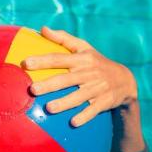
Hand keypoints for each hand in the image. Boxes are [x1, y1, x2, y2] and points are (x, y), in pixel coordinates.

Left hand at [23, 26, 137, 126]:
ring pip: (79, 96)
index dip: (43, 61)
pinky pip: (94, 110)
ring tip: (49, 108)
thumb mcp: (83, 47)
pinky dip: (85, 116)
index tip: (25, 63)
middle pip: (67, 79)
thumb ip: (63, 38)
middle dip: (50, 85)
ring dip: (65, 102)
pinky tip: (73, 122)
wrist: (126, 80)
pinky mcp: (104, 101)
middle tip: (32, 89)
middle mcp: (89, 73)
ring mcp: (98, 88)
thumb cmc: (96, 62)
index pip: (59, 58)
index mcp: (82, 59)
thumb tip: (42, 29)